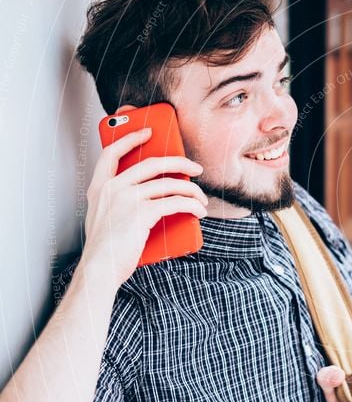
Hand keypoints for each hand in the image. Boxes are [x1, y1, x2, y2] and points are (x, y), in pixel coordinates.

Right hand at [80, 105, 207, 287]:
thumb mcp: (104, 217)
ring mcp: (127, 199)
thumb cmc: (106, 248)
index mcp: (99, 187)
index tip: (149, 132)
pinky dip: (192, 206)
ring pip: (169, 184)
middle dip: (179, 163)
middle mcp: (112, 188)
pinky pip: (176, 203)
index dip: (131, 138)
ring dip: (192, 191)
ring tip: (201, 199)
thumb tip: (152, 194)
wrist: (99, 269)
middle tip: (195, 169)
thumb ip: (117, 201)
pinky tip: (199, 211)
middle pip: (152, 163)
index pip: (112, 153)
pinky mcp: (142, 213)